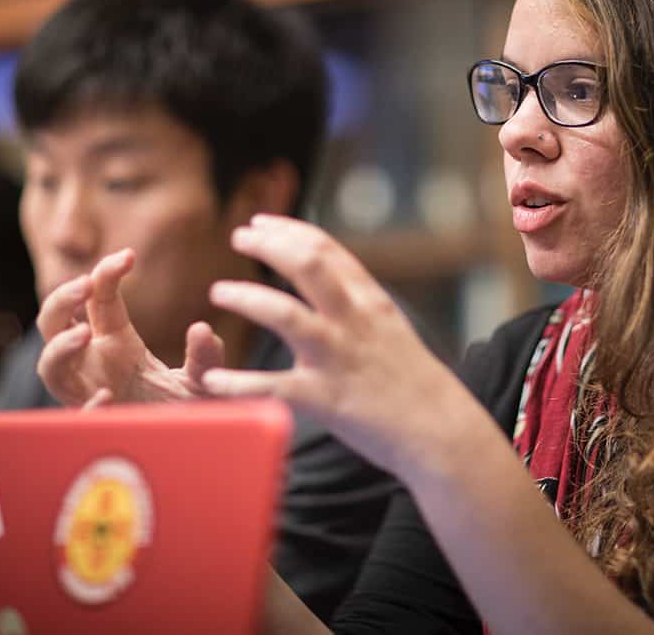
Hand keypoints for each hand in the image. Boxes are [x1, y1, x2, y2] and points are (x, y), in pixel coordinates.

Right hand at [36, 249, 224, 407]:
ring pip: (49, 366)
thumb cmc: (185, 409)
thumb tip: (201, 329)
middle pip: (54, 322)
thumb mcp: (203, 379)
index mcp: (116, 340)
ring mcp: (87, 392)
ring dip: (59, 349)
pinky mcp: (96, 425)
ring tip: (83, 336)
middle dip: (61, 299)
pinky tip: (105, 397)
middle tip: (84, 285)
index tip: (128, 256)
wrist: (187, 452)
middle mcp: (93, 362)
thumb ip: (205, 356)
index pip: (98, 297)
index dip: (105, 273)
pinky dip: (87, 406)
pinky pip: (77, 415)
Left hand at [199, 215, 484, 479]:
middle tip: (239, 236)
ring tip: (219, 290)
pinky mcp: (327, 398)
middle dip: (269, 245)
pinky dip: (239, 383)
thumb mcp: (391, 328)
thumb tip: (332, 278)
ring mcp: (339, 358)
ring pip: (285, 314)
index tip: (261, 222)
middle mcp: (353, 321)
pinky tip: (212, 380)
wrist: (441, 430)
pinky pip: (274, 387)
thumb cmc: (413, 382)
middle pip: (307, 265)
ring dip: (247, 297)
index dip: (289, 230)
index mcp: (370, 302)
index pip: (326, 250)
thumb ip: (359, 303)